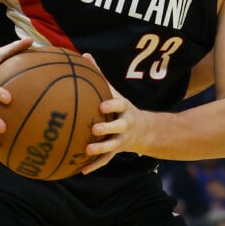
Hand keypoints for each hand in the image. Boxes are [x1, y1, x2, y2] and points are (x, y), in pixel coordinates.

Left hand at [79, 56, 145, 173]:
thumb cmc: (120, 107)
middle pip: (118, 126)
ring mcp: (122, 139)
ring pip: (113, 145)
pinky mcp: (117, 151)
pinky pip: (106, 160)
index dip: (112, 105)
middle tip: (94, 129)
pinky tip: (81, 171)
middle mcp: (125, 124)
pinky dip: (94, 165)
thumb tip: (84, 55)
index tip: (101, 105)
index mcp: (124, 108)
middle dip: (108, 128)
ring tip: (87, 150)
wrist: (143, 129)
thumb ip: (99, 75)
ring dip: (101, 149)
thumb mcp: (113, 91)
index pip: (120, 105)